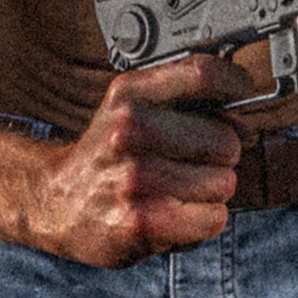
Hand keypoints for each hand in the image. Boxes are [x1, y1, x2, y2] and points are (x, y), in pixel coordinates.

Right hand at [24, 54, 252, 266]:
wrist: (56, 202)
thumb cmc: (109, 154)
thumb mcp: (131, 106)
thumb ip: (184, 96)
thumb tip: (242, 107)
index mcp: (130, 94)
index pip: (204, 75)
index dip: (234, 84)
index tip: (240, 92)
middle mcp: (130, 130)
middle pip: (225, 140)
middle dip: (220, 155)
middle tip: (191, 161)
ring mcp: (134, 178)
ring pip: (224, 183)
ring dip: (210, 191)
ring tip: (177, 189)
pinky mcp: (140, 222)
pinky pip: (212, 218)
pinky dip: (204, 220)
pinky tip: (178, 213)